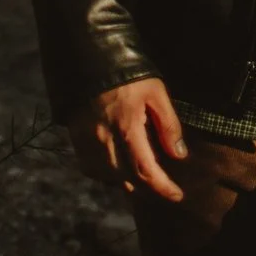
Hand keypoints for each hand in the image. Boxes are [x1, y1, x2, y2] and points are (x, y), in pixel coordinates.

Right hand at [77, 77, 187, 201]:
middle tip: (165, 187)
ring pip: (109, 178)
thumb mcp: (156, 93)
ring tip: (144, 178)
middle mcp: (104, 142)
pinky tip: (119, 167)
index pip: (145, 171)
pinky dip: (108, 175)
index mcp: (127, 129)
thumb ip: (168, 125)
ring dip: (128, 183)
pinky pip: (92, 169)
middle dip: (148, 188)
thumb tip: (179, 155)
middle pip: (127, 180)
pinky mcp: (77, 140)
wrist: (90, 60)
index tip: (177, 196)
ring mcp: (87, 143)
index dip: (162, 188)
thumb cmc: (129, 75)